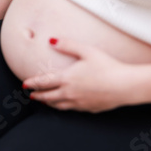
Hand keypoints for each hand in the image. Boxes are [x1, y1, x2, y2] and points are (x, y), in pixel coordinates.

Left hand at [23, 38, 137, 112]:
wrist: (125, 85)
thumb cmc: (107, 66)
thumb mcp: (86, 51)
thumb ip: (67, 45)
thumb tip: (51, 40)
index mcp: (67, 79)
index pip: (44, 82)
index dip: (33, 83)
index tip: (25, 84)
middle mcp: (70, 93)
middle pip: (48, 97)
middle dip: (38, 96)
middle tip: (31, 95)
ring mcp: (79, 103)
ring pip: (59, 105)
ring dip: (50, 103)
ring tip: (45, 101)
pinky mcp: (89, 108)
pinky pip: (72, 109)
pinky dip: (64, 107)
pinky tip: (65, 105)